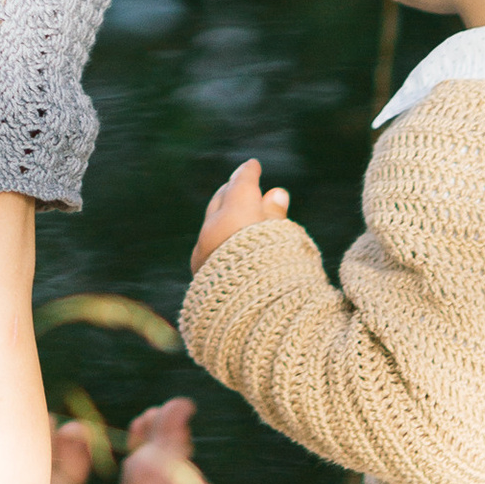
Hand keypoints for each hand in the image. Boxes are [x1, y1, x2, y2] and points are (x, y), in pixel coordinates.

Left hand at [191, 157, 292, 274]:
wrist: (249, 318)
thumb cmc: (276, 275)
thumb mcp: (283, 241)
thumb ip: (275, 216)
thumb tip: (276, 193)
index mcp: (235, 214)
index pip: (241, 184)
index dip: (248, 173)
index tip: (252, 165)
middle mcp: (213, 229)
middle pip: (221, 199)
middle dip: (232, 190)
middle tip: (242, 184)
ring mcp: (203, 251)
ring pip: (212, 222)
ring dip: (224, 214)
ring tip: (239, 214)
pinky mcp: (200, 272)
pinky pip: (208, 243)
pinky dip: (220, 236)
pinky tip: (229, 242)